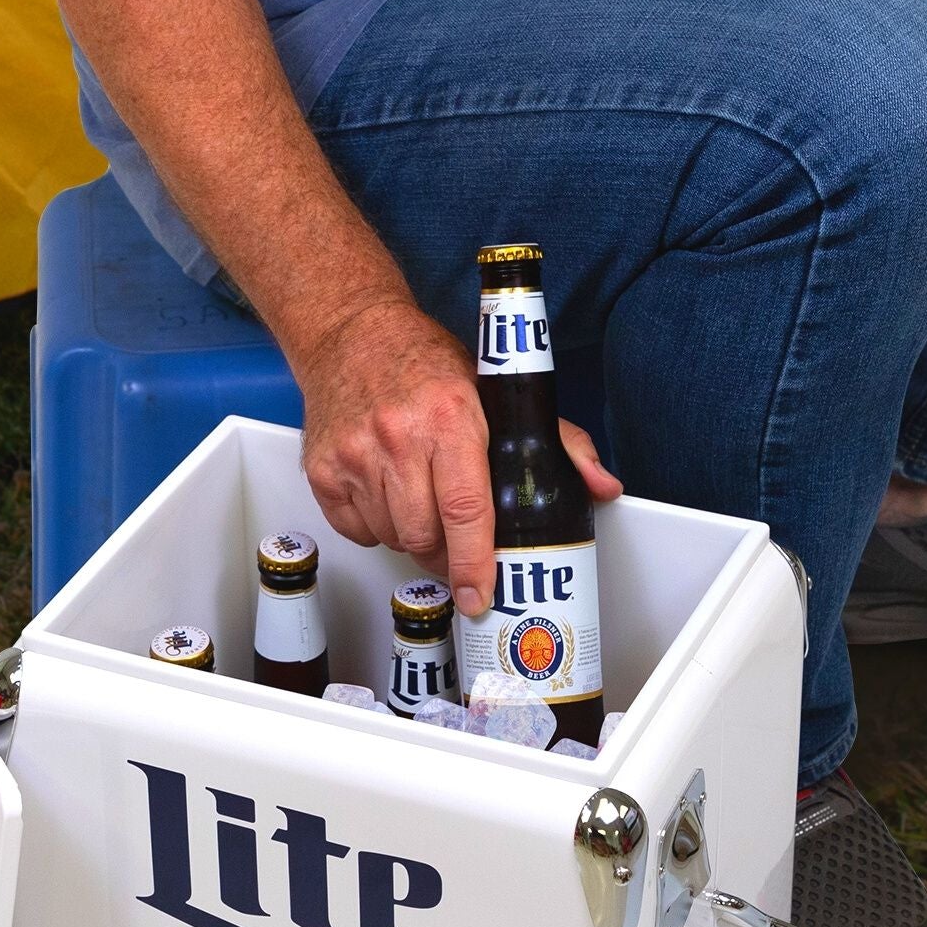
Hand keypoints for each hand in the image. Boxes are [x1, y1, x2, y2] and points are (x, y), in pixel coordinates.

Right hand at [294, 295, 620, 616]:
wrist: (351, 332)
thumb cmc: (427, 364)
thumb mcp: (498, 391)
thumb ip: (559, 441)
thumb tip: (603, 486)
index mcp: (451, 418)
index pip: (466, 510)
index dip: (475, 562)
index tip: (482, 595)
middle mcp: (398, 437)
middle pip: (425, 535)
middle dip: (446, 552)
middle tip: (457, 540)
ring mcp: (355, 454)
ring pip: (392, 537)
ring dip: (412, 536)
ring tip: (422, 501)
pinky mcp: (323, 469)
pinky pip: (356, 529)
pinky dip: (376, 525)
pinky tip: (388, 493)